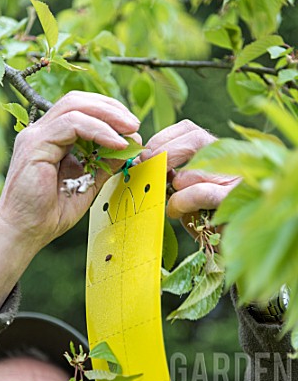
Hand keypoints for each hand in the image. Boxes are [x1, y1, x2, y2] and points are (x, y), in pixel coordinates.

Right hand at [0, 91, 139, 309]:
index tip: (132, 128)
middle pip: (78, 100)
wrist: (27, 232)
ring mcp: (36, 136)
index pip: (80, 110)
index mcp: (52, 139)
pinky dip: (98, 130)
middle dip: (111, 108)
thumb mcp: (88, 183)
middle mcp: (42, 132)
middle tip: (134, 124)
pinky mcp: (35, 145)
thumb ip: (106, 163)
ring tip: (130, 130)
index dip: (108, 112)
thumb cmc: (52, 213)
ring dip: (108, 116)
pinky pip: (71, 125)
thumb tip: (131, 144)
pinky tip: (116, 144)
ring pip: (74, 106)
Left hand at [140, 119, 239, 233]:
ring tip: (171, 202)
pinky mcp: (236, 200)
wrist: (234, 250)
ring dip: (174, 186)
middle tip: (146, 166)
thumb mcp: (185, 194)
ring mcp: (237, 178)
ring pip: (195, 167)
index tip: (144, 155)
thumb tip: (145, 163)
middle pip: (196, 137)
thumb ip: (172, 177)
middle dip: (164, 151)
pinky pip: (200, 192)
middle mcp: (233, 160)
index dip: (162, 138)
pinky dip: (181, 201)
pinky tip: (176, 211)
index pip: (190, 130)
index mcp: (218, 154)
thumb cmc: (206, 223)